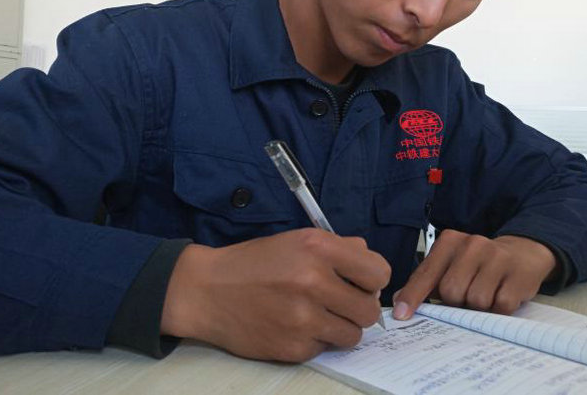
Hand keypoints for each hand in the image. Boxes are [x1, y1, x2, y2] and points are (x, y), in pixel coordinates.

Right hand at [161, 228, 390, 361]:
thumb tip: (370, 262)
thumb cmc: (254, 263)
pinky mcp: (294, 346)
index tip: (360, 282)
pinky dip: (315, 339)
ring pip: (354, 334)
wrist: (207, 290)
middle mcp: (314, 281)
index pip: (378, 272)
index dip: (372, 279)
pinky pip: (326, 347)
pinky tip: (294, 324)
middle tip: (339, 301)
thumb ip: (338, 247)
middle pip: (369, 309)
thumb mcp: (296, 240)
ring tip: (318, 314)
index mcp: (318, 248)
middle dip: (358, 307)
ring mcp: (304, 318)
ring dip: (340, 326)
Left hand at [392, 229, 557, 319]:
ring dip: (479, 307)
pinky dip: (499, 309)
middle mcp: (472, 244)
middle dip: (456, 302)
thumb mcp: (451, 264)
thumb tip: (400, 301)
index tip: (401, 315)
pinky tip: (501, 294)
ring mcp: (497, 258)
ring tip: (486, 292)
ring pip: (476, 301)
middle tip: (467, 294)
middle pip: (451, 292)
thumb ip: (425, 281)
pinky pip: (500, 306)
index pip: (426, 273)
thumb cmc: (479, 263)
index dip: (413, 296)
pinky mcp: (518, 275)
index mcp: (450, 241)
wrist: (522, 252)